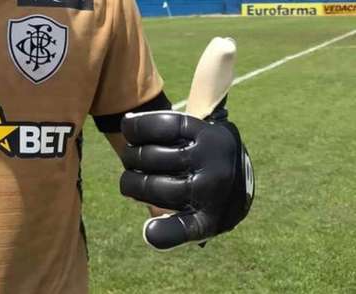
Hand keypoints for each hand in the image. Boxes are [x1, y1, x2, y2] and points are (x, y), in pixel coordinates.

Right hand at [119, 102, 253, 249]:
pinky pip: (161, 126)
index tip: (148, 232)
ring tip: (131, 155)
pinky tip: (128, 128)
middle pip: (152, 187)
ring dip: (131, 155)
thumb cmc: (201, 191)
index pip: (187, 229)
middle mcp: (215, 186)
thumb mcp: (195, 215)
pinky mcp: (201, 129)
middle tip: (129, 177)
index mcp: (212, 218)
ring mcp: (209, 155)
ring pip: (151, 156)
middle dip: (130, 182)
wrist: (231, 155)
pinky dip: (138, 127)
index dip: (165, 233)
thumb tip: (151, 230)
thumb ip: (169, 225)